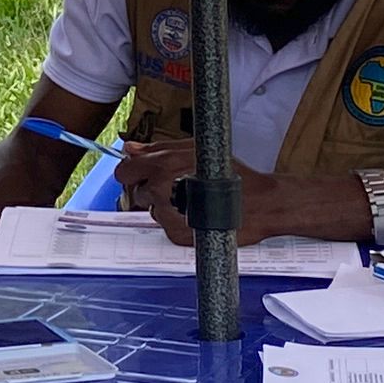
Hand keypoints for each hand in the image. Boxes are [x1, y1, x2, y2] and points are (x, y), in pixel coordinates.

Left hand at [118, 140, 365, 249]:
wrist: (260, 202)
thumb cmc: (231, 174)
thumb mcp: (195, 149)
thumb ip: (158, 148)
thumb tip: (131, 148)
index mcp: (162, 164)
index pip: (123, 171)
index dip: (134, 172)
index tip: (144, 174)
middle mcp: (161, 189)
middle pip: (137, 192)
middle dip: (152, 189)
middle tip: (178, 186)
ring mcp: (168, 215)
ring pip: (152, 211)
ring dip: (166, 206)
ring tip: (193, 200)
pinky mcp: (177, 235)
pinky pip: (165, 227)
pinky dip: (177, 222)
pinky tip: (197, 213)